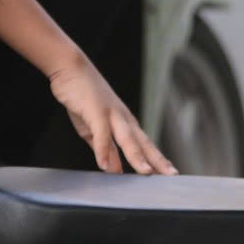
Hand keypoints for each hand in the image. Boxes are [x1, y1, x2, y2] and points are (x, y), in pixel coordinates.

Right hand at [48, 57, 174, 174]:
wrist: (71, 68)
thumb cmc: (84, 98)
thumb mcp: (95, 129)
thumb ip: (106, 148)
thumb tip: (114, 170)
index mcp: (125, 123)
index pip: (145, 145)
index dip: (157, 160)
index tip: (170, 174)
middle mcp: (123, 118)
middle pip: (142, 142)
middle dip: (157, 160)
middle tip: (171, 175)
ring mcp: (111, 113)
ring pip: (127, 137)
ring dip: (137, 156)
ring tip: (145, 173)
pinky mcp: (96, 110)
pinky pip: (101, 132)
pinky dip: (103, 150)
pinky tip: (104, 166)